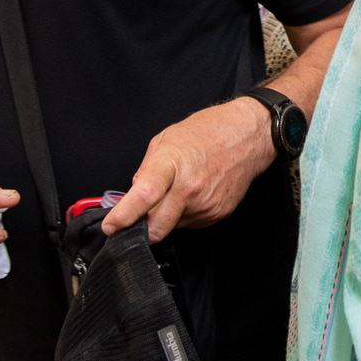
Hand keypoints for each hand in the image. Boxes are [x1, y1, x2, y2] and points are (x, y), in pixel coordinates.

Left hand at [105, 96, 276, 240]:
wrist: (248, 136)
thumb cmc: (209, 131)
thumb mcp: (166, 139)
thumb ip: (146, 169)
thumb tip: (134, 195)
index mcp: (171, 163)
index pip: (144, 196)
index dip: (124, 216)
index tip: (111, 226)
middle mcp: (189, 187)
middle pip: (156, 227)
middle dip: (142, 228)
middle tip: (137, 218)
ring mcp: (205, 203)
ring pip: (172, 226)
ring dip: (166, 217)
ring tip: (178, 189)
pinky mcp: (218, 213)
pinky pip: (190, 223)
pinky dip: (184, 214)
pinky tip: (193, 193)